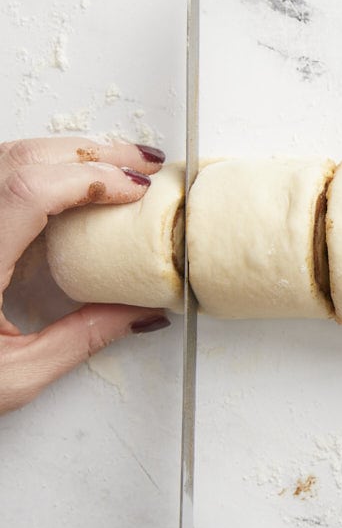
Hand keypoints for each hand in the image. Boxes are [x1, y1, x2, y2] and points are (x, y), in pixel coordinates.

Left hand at [0, 137, 170, 413]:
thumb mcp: (16, 375)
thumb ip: (84, 338)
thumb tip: (139, 312)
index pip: (29, 191)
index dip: (91, 178)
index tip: (135, 189)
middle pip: (22, 158)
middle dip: (92, 152)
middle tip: (141, 164)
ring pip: (6, 154)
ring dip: (67, 152)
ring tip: (113, 165)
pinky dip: (39, 164)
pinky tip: (67, 179)